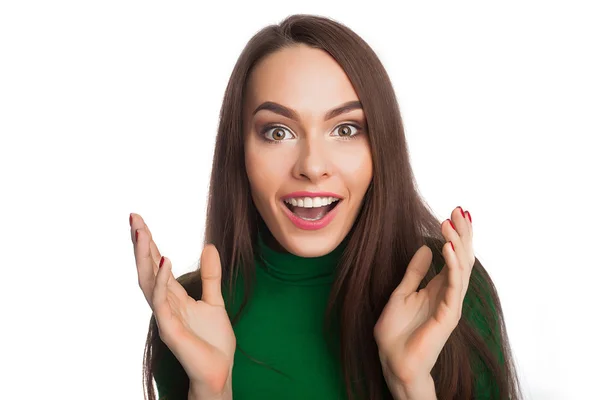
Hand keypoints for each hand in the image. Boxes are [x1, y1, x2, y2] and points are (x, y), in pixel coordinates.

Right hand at [130, 213, 235, 396]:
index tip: (140, 220)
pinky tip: (165, 260)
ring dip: (144, 256)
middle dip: (140, 243)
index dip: (149, 243)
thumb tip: (209, 246)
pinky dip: (162, 279)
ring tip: (142, 231)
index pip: (157, 264)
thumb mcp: (215, 300)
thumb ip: (211, 275)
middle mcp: (164, 303)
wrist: (218, 370)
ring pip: (148, 281)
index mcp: (174, 296)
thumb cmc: (213, 341)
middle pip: (147, 267)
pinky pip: (162, 300)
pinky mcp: (169, 328)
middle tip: (134, 218)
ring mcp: (164, 315)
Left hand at [373, 207, 473, 390]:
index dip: (454, 235)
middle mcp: (448, 293)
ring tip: (451, 222)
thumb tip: (425, 247)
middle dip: (462, 233)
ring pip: (462, 267)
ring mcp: (451, 303)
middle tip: (459, 210)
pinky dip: (452, 264)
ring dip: (457, 243)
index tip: (453, 212)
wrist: (393, 361)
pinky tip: (447, 247)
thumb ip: (415, 272)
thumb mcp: (401, 292)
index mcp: (436, 287)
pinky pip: (454, 285)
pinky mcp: (449, 314)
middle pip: (462, 258)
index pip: (452, 256)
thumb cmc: (396, 332)